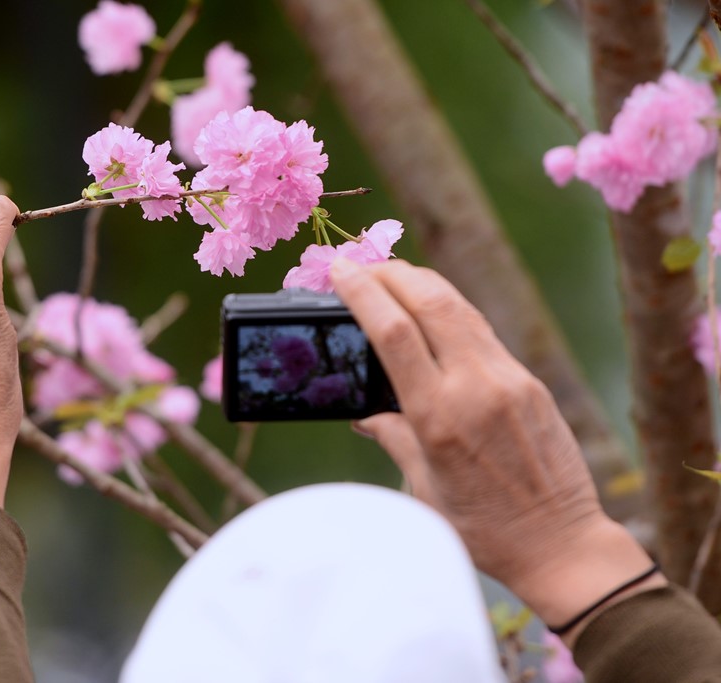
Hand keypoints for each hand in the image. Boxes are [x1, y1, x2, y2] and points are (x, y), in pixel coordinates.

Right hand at [331, 258, 662, 642]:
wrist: (560, 542)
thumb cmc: (483, 528)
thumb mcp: (423, 486)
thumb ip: (393, 437)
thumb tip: (366, 415)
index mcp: (439, 417)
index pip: (394, 332)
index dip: (363, 292)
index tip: (340, 270)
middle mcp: (476, 388)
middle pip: (431, 301)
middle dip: (392, 273)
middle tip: (362, 265)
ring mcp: (509, 380)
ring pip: (461, 308)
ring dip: (422, 283)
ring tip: (392, 277)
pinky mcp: (529, 382)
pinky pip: (482, 332)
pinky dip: (451, 311)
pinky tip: (432, 313)